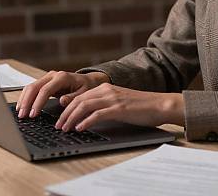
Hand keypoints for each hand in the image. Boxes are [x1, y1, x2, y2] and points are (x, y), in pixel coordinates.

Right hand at [16, 70, 109, 118]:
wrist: (87, 80)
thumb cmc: (86, 87)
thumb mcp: (83, 93)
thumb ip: (73, 98)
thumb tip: (62, 101)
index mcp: (62, 77)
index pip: (45, 90)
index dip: (38, 103)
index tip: (33, 114)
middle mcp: (53, 75)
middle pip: (34, 87)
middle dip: (27, 102)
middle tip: (22, 116)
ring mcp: (48, 77)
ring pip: (31, 86)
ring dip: (24, 100)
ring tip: (20, 113)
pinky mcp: (44, 81)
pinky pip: (32, 88)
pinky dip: (25, 97)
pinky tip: (22, 106)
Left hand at [54, 83, 183, 131]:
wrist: (159, 104)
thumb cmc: (141, 107)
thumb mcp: (119, 102)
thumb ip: (105, 105)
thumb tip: (88, 117)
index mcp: (106, 87)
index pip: (80, 96)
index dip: (67, 107)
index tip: (60, 118)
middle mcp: (107, 90)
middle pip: (79, 100)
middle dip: (65, 114)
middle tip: (58, 126)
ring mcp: (113, 98)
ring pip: (84, 106)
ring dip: (71, 118)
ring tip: (65, 128)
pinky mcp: (119, 108)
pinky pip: (97, 114)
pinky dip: (86, 121)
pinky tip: (80, 128)